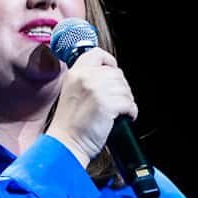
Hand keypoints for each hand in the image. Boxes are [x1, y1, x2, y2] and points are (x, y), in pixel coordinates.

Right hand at [46, 48, 137, 166]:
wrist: (66, 143)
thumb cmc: (69, 124)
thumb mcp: (72, 92)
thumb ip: (87, 80)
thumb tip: (111, 77)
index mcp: (75, 73)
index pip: (97, 54)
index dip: (110, 62)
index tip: (114, 72)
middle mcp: (86, 78)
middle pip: (117, 74)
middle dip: (121, 88)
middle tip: (118, 101)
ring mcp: (96, 90)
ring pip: (125, 89)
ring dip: (126, 101)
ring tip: (119, 111)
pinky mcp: (107, 104)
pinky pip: (129, 103)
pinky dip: (131, 112)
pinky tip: (124, 117)